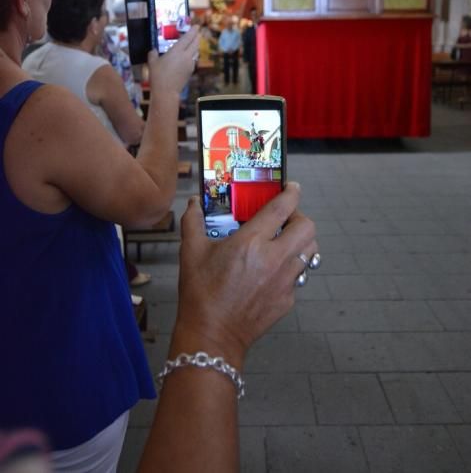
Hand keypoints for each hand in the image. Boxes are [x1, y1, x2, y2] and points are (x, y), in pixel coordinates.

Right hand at [148, 26, 199, 95]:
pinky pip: (193, 60)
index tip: (196, 26)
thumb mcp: (152, 62)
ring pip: (195, 52)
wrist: (166, 92)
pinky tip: (187, 57)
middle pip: (195, 43)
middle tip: (196, 32)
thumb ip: (153, 54)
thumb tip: (153, 50)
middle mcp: (186, 56)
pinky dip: (191, 56)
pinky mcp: (190, 71)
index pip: (188, 37)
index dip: (193, 31)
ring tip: (192, 44)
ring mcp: (190, 64)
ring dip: (195, 46)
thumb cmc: (158, 76)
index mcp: (177, 51)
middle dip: (196, 37)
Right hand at [174, 182, 317, 367]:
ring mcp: (284, 281)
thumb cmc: (201, 293)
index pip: (282, 208)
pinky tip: (274, 270)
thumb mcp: (190, 252)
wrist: (212, 335)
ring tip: (284, 241)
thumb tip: (193, 202)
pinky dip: (292, 267)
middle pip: (307, 227)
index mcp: (251, 242)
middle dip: (300, 217)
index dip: (291, 193)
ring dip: (301, 241)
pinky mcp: (287, 299)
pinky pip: (299, 275)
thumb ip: (193, 221)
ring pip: (310, 251)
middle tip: (285, 219)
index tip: (292, 187)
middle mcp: (274, 259)